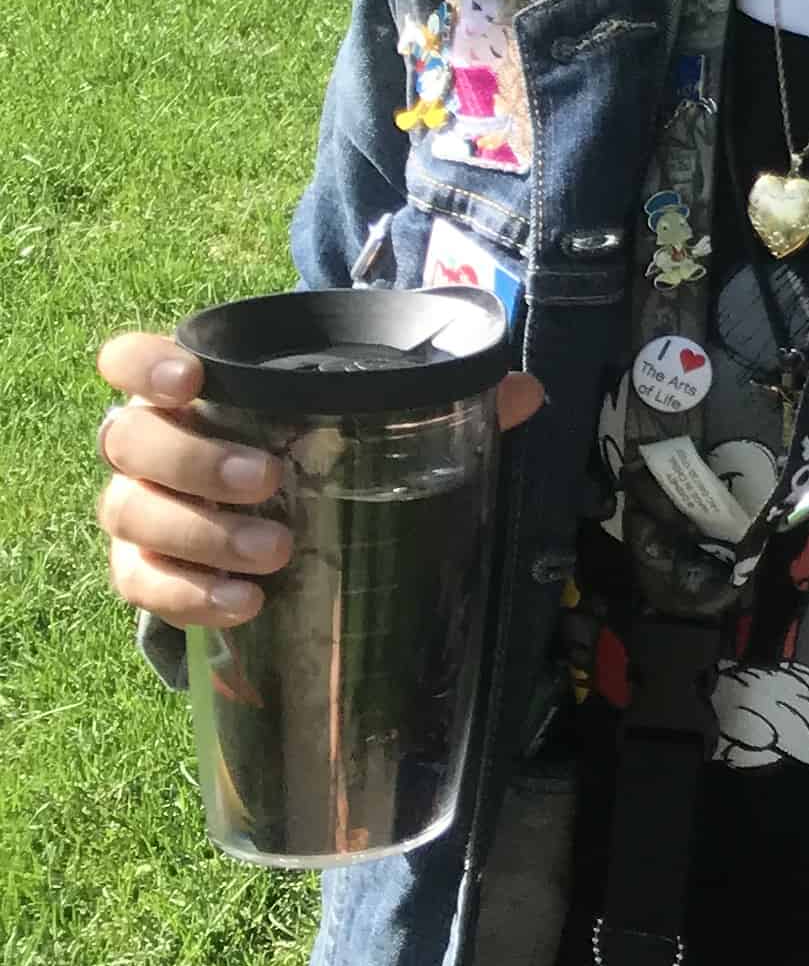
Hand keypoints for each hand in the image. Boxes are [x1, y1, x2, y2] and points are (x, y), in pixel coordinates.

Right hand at [96, 332, 545, 630]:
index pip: (129, 359)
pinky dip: (188, 596)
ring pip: (130, 514)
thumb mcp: (367, 419)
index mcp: (193, 391)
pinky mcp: (141, 572)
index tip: (189, 379)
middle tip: (269, 481)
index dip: (144, 363)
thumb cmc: (313, 451)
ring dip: (200, 534)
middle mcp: (148, 444)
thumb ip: (438, 397)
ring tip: (273, 554)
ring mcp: (138, 509)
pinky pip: (140, 585)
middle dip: (195, 460)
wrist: (276, 525)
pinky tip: (244, 605)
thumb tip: (522, 393)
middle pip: (131, 440)